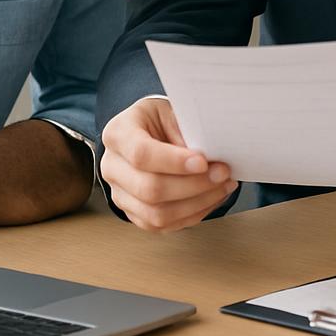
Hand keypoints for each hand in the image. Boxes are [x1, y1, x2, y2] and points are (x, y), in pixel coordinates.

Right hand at [99, 96, 235, 231]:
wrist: (147, 132)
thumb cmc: (159, 120)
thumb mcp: (170, 110)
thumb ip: (185, 131)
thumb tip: (211, 156)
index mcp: (118, 134)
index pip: (141, 153)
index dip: (174, 161)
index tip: (204, 161)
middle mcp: (112, 167)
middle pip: (149, 188)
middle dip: (193, 185)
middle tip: (222, 173)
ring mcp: (120, 194)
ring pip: (156, 214)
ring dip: (197, 203)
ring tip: (222, 187)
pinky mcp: (133, 213)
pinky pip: (163, 225)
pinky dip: (193, 214)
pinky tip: (211, 198)